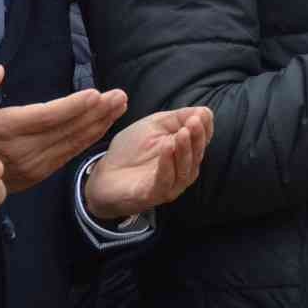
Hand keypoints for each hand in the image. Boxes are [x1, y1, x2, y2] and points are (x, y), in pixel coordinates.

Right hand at [0, 65, 126, 192]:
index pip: (46, 117)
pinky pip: (70, 154)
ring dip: (99, 124)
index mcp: (3, 130)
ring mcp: (33, 166)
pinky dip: (90, 139)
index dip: (72, 106)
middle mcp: (22, 151)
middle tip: (120, 95)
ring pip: (73, 143)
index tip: (96, 93)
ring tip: (120, 105)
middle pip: (66, 130)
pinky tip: (104, 124)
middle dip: (97, 112)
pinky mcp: (40, 174)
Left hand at [84, 106, 213, 221]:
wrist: (103, 175)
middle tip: (194, 122)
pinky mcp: (152, 195)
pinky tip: (166, 148)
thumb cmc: (131, 150)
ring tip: (182, 133)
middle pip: (196, 155)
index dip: (205, 128)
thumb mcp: (154, 126)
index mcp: (185, 153)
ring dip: (184, 150)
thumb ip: (178, 118)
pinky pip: (164, 181)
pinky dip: (167, 164)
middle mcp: (182, 171)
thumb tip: (205, 111)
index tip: (202, 114)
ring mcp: (169, 185)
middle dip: (197, 137)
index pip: (202, 141)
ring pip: (184, 170)